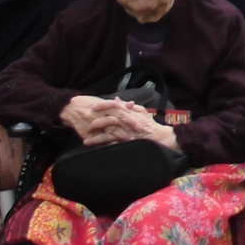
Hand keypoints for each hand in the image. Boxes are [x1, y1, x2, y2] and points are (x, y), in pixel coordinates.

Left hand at [60, 95, 177, 150]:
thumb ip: (129, 106)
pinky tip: (93, 145)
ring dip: (96, 133)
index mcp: (130, 113)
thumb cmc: (150, 125)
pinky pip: (112, 142)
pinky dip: (102, 143)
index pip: (115, 105)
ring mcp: (127, 132)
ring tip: (86, 136)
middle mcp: (128, 121)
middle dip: (97, 118)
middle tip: (86, 120)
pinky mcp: (126, 142)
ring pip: (109, 130)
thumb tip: (118, 99)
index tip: (94, 106)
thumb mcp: (141, 112)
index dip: (104, 105)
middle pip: (109, 117)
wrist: (159, 138)